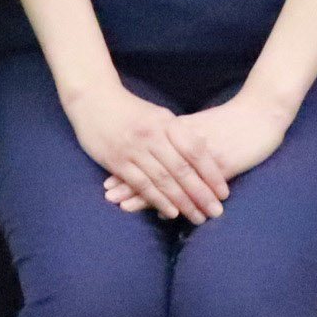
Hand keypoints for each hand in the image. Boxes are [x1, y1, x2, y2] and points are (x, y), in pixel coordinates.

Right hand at [64, 81, 226, 223]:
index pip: (194, 150)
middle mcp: (152, 135)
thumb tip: (204, 148)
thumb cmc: (129, 108)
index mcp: (165, 122)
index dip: (211, 172)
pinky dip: (158, 200)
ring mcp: (134, 149)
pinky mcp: (117, 161)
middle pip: (182, 169)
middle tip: (216, 211)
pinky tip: (171, 213)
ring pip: (163, 180)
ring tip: (198, 217)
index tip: (224, 191)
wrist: (92, 98)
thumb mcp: (157, 114)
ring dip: (182, 201)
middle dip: (201, 193)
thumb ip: (177, 132)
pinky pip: (142, 185)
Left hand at [104, 95, 288, 212]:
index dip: (128, 166)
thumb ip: (181, 138)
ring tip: (123, 206)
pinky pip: (192, 187)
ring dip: (144, 195)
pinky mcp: (218, 164)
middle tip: (108, 197)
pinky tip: (164, 213)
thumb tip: (161, 154)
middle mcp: (185, 142)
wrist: (261, 113)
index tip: (108, 180)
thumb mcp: (201, 126)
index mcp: (180, 130)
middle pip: (152, 164)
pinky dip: (176, 200)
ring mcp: (201, 154)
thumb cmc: (232, 122)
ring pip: (167, 177)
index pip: (147, 152)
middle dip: (128, 182)